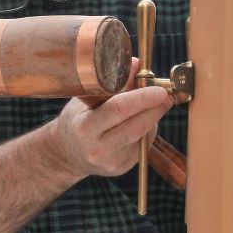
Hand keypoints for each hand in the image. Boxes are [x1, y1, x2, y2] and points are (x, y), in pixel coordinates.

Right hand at [50, 57, 174, 180]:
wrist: (65, 154)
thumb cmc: (76, 119)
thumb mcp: (85, 98)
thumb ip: (111, 83)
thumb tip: (136, 64)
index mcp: (85, 127)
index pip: (119, 109)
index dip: (143, 97)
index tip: (159, 89)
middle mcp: (97, 148)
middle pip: (136, 126)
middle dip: (156, 108)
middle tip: (167, 95)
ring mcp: (111, 162)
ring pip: (143, 136)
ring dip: (154, 118)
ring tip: (155, 104)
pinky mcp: (121, 168)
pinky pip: (142, 146)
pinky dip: (148, 130)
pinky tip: (143, 121)